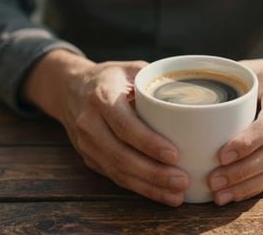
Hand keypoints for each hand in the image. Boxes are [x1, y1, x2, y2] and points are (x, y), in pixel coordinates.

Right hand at [22, 50, 188, 205]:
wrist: (70, 88)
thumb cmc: (109, 77)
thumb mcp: (130, 68)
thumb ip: (156, 80)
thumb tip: (192, 97)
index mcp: (101, 97)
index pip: (125, 125)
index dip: (149, 143)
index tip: (174, 155)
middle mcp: (90, 123)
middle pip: (121, 155)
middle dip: (154, 172)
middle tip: (182, 181)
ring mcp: (87, 144)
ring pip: (118, 171)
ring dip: (149, 186)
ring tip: (177, 194)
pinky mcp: (90, 158)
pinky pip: (115, 177)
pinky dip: (139, 188)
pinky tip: (161, 193)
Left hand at [208, 55, 262, 204]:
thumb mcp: (251, 68)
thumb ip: (226, 79)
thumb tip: (188, 92)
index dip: (246, 143)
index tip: (221, 155)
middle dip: (241, 171)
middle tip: (213, 181)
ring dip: (247, 185)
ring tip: (220, 195)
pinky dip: (257, 187)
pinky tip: (236, 193)